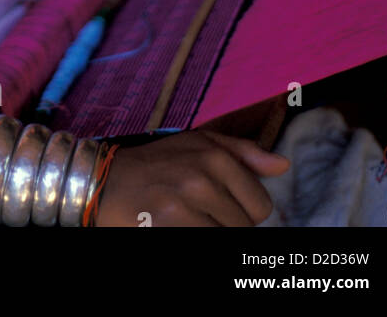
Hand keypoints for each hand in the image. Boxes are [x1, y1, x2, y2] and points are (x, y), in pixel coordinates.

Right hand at [95, 129, 289, 226]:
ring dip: (210, 233)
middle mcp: (203, 178)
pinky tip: (179, 229)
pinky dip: (196, 239)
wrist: (103, 181)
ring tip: (188, 221)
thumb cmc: (155, 163)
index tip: (219, 206)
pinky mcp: (169, 228)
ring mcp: (185, 206)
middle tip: (199, 214)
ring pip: (227, 238)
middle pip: (245, 228)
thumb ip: (242, 153)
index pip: (261, 206)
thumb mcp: (197, 144)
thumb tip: (283, 165)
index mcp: (215, 156)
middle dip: (226, 225)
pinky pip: (206, 243)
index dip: (244, 211)